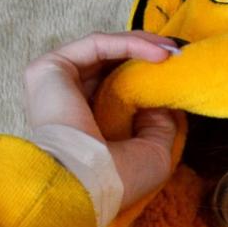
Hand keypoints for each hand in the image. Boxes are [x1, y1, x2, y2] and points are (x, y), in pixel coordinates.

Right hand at [21, 30, 187, 206]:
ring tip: (173, 51)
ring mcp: (55, 84)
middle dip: (146, 55)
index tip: (177, 73)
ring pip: (104, 51)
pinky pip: (96, 45)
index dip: (146, 77)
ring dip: (141, 45)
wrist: (87, 183)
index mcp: (85, 125)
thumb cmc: (117, 179)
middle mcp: (68, 103)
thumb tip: (165, 102)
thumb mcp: (154, 153)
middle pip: (110, 66)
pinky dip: (129, 44)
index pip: (116, 89)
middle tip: (178, 54)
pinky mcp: (49, 68)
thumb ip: (160, 124)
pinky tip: (158, 52)